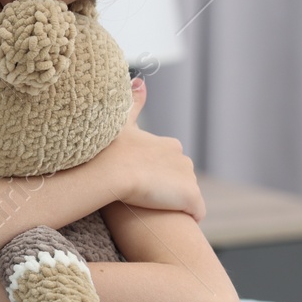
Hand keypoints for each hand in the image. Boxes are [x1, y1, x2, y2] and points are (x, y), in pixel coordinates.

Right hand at [96, 78, 204, 221]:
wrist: (109, 170)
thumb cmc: (106, 148)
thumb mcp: (119, 121)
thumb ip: (132, 103)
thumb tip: (140, 80)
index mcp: (167, 145)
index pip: (168, 163)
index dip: (152, 174)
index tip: (137, 182)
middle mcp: (183, 159)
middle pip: (178, 179)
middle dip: (165, 189)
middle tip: (141, 199)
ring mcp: (188, 180)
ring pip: (184, 196)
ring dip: (173, 203)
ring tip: (151, 211)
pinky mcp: (191, 199)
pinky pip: (196, 213)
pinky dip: (186, 217)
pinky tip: (168, 222)